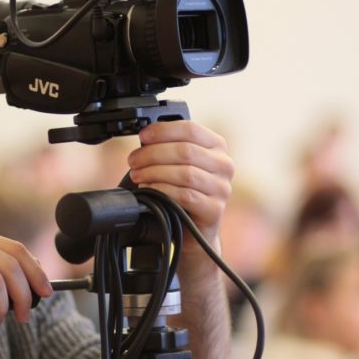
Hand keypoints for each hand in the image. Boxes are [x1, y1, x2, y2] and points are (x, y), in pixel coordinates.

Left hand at [127, 120, 233, 248]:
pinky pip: (185, 196)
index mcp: (216, 146)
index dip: (163, 130)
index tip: (143, 136)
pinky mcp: (214, 210)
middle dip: (152, 154)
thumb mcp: (178, 164)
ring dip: (154, 172)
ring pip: (185, 173)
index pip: (190, 129)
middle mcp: (224, 165)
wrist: (193, 229)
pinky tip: (149, 190)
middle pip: (185, 151)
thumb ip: (169, 147)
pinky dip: (162, 190)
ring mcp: (222, 188)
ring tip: (138, 176)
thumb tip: (145, 136)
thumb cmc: (182, 192)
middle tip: (133, 161)